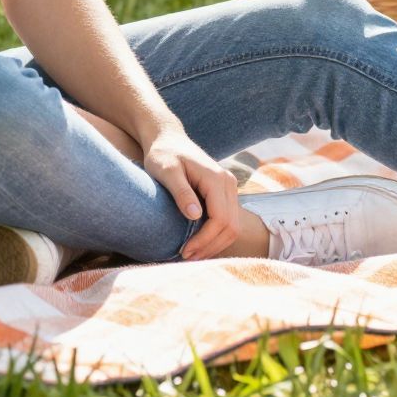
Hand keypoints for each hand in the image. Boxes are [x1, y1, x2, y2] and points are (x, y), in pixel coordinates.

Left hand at [139, 126, 243, 260]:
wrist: (168, 138)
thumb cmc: (163, 154)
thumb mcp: (166, 171)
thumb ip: (181, 192)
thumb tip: (195, 216)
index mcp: (216, 179)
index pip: (220, 218)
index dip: (204, 240)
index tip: (184, 251)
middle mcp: (228, 183)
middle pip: (231, 226)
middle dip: (211, 246)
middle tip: (186, 258)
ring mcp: (229, 187)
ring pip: (232, 225)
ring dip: (215, 244)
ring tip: (192, 255)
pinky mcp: (224, 192)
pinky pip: (227, 219)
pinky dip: (216, 235)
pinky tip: (199, 243)